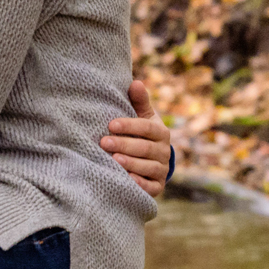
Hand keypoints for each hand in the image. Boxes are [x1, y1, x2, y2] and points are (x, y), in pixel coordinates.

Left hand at [102, 80, 173, 197]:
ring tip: (112, 160)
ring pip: (147, 167)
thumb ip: (139, 102)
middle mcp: (164, 151)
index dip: (129, 125)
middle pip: (145, 148)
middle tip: (103, 142)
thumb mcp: (142, 117)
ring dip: (130, 163)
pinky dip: (139, 183)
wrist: (152, 161)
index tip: (110, 124)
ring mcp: (161, 170)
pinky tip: (126, 179)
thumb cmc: (141, 134)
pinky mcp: (157, 186)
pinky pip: (150, 186)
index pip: (146, 127)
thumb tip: (135, 82)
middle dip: (124, 145)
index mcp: (161, 132)